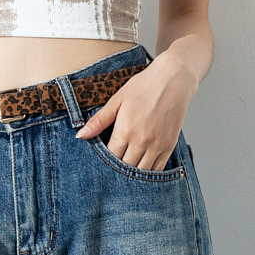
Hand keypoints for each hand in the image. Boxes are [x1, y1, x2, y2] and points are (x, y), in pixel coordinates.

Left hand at [75, 55, 193, 169]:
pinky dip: (149, 173)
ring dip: (132, 174)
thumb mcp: (117, 100)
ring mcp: (157, 145)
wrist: (173, 79)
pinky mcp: (169, 146)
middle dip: (117, 170)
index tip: (101, 160)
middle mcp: (142, 140)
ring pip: (141, 172)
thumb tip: (80, 136)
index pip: (110, 156)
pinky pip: (158, 169)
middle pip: (125, 167)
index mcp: (125, 129)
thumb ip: (99, 120)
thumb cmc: (144, 86)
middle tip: (111, 169)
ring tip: (125, 172)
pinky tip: (141, 169)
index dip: (104, 161)